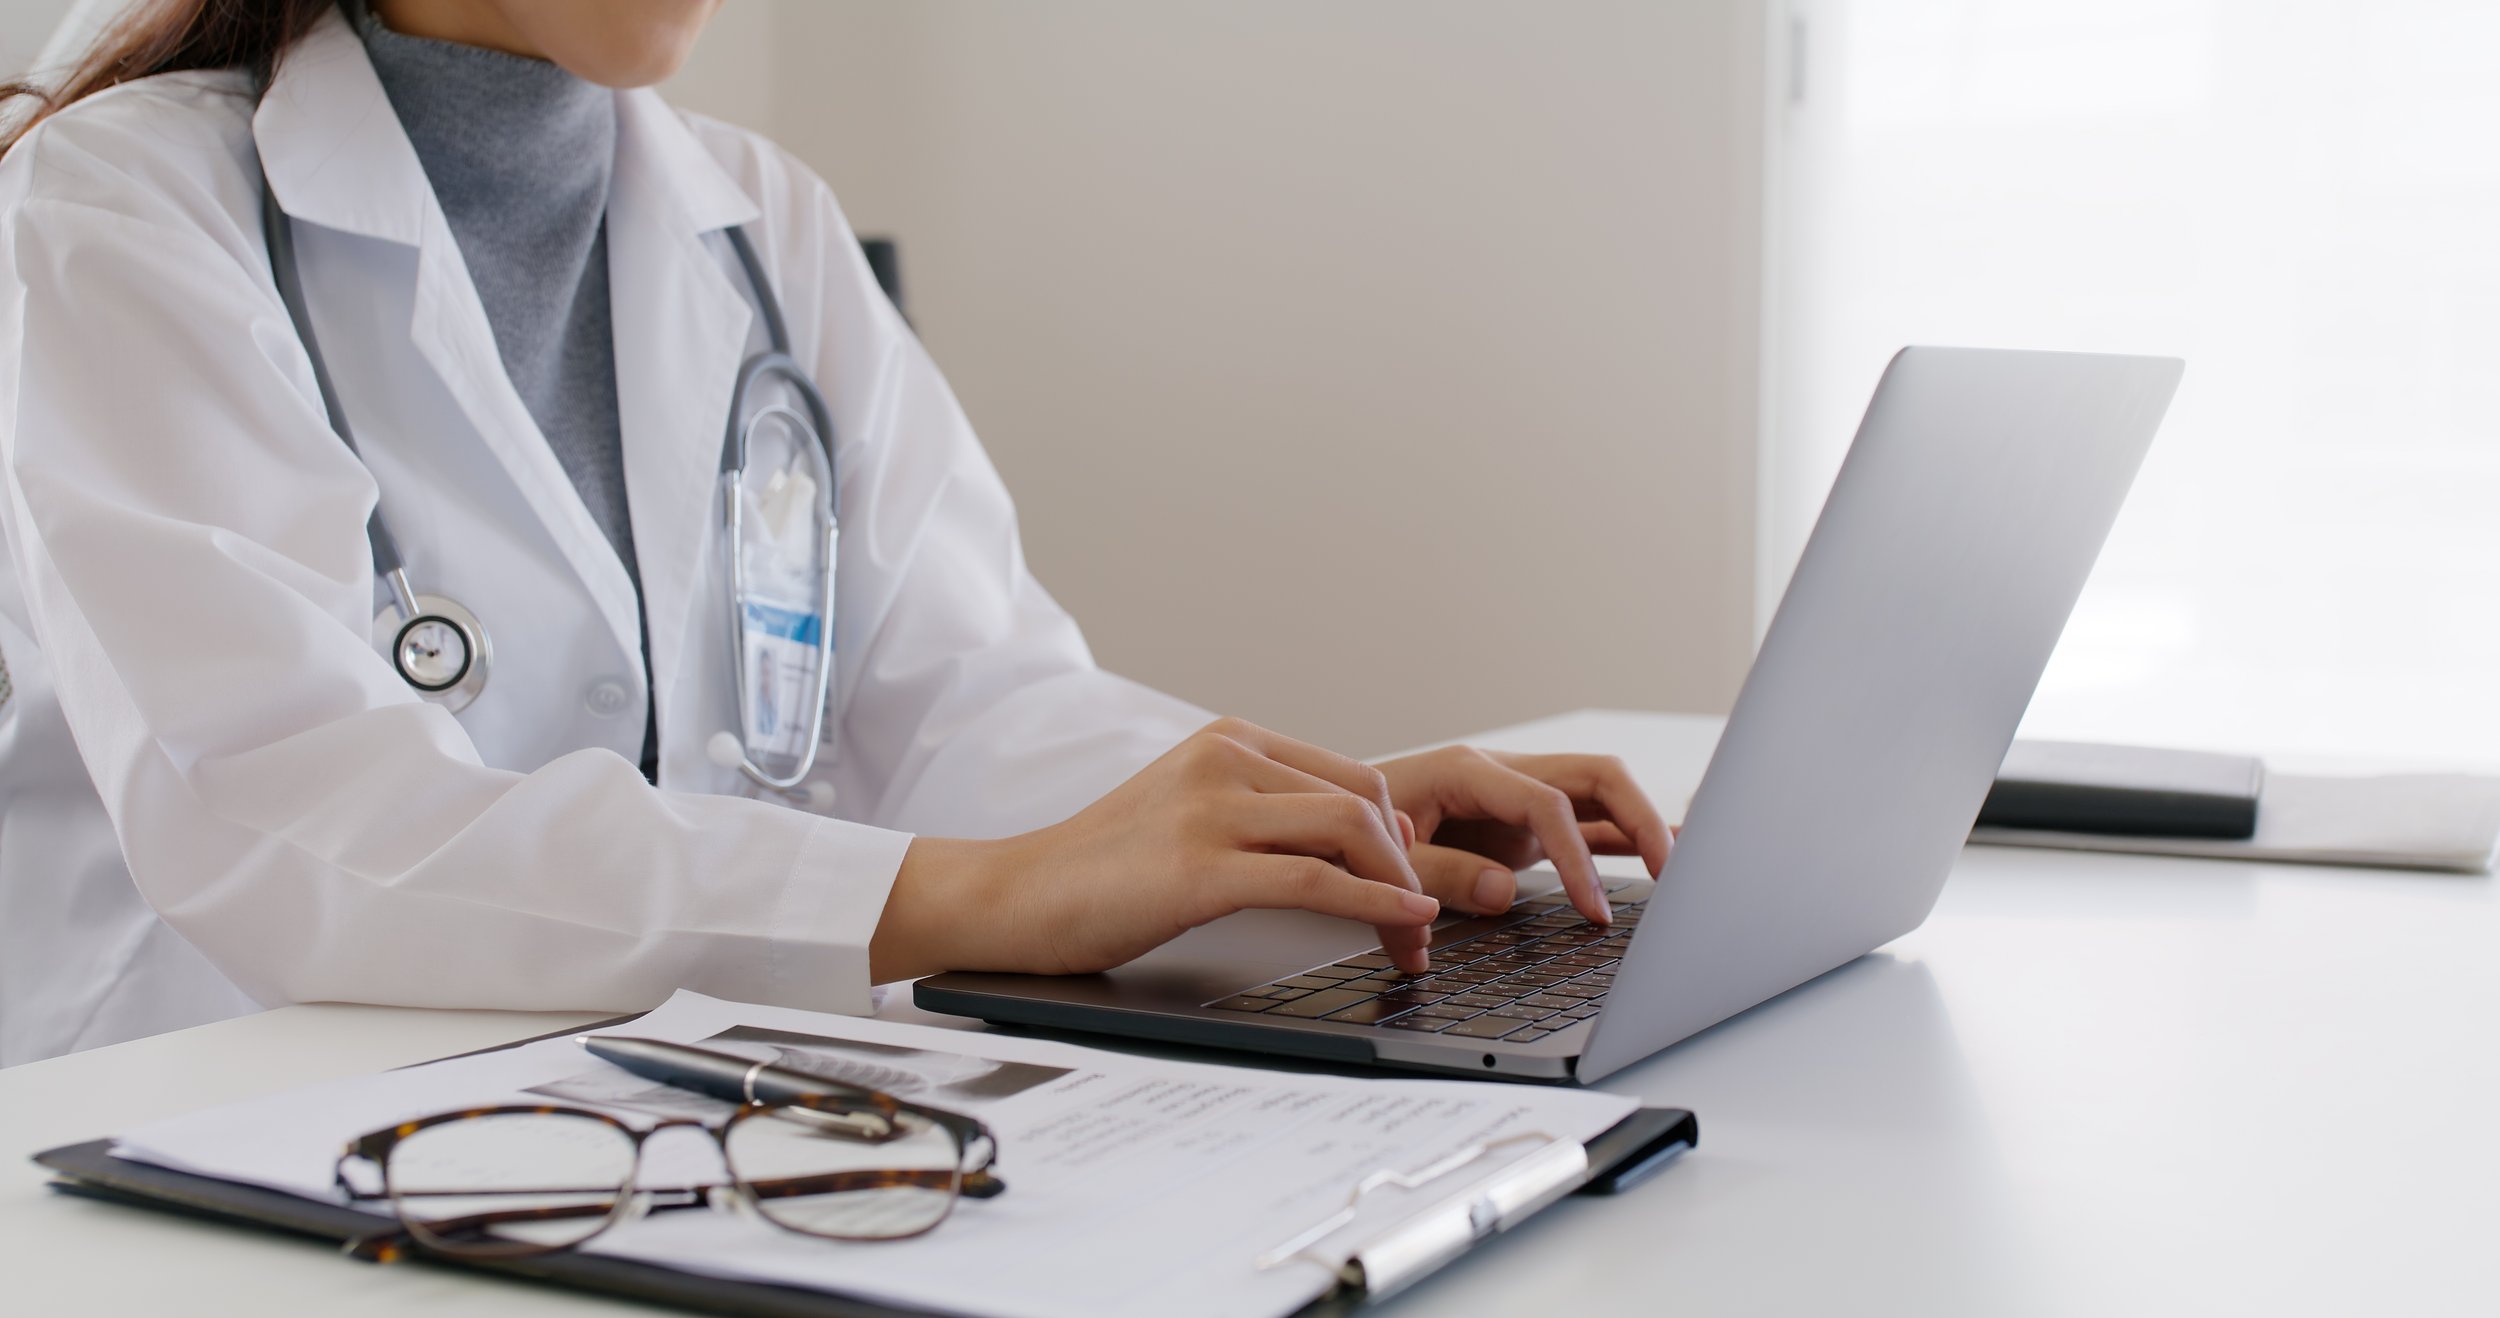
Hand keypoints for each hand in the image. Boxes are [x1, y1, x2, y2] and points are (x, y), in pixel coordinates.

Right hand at [872, 717, 1441, 980]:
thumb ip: (1263, 818)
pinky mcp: (1198, 865)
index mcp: (1230, 741)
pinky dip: (1371, 901)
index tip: (1414, 892)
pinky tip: (1399, 922)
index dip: (1400, 837)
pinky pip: (1311, 878)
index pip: (1352, 778)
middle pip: (1364, 800)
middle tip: (1425, 929)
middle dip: (1412, 867)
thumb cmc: (1100, 872)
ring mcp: (1210, 807)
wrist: (1013, 896)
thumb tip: (1363, 844)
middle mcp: (1225, 758)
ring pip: (1348, 830)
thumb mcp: (1190, 818)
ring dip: (1400, 890)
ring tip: (1414, 941)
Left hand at [1375, 746, 1671, 925]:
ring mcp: (1520, 800)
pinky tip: (1665, 858)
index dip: (1576, 858)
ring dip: (1645, 826)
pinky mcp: (1524, 828)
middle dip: (1642, 819)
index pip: (1549, 805)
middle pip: (1597, 777)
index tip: (1591, 911)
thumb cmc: (1352, 830)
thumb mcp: (1383, 853)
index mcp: (1470, 771)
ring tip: (1685, 869)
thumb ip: (1438, 870)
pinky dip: (1626, 840)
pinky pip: (1589, 825)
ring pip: (1603, 796)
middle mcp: (1505, 776)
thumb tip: (1505, 890)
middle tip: (1674, 875)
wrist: (1333, 817)